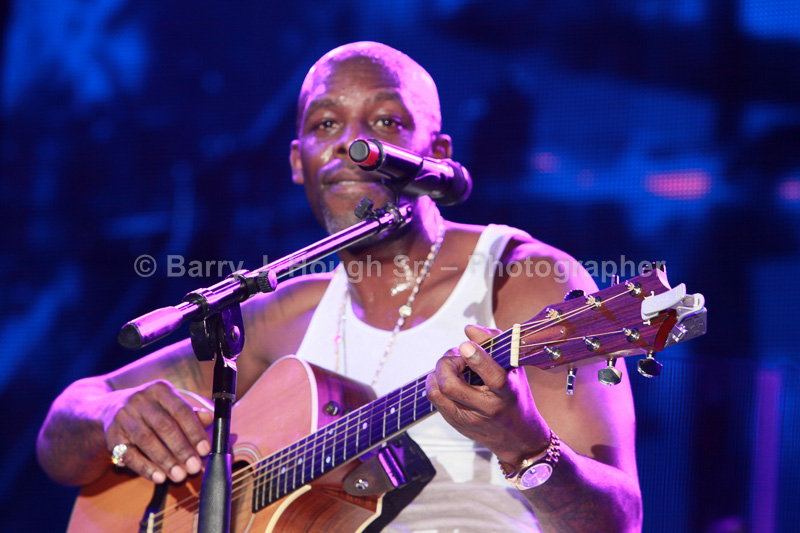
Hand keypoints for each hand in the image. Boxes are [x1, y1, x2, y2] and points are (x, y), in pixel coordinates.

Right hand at [101, 380, 212, 483]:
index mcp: (160, 390)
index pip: (181, 410)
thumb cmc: (150, 410)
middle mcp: (140, 400)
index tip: (205, 450)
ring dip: (165, 460)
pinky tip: (159, 477)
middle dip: (182, 449)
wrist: (109, 408)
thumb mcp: (168, 405)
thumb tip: (210, 419)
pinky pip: (129, 454)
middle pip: (165, 426)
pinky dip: (145, 467)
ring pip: (147, 440)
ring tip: (179, 476)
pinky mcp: (112, 435)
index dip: (194, 431)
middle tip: (194, 467)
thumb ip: (190, 414)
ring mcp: (124, 416)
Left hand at [425, 325, 550, 466]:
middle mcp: (488, 408)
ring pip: (438, 392)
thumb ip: (494, 342)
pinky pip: (435, 399)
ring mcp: (469, 419)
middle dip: (447, 362)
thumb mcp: (514, 367)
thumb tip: (468, 329)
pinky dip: (434, 382)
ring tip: (451, 366)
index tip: (465, 345)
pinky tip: (445, 377)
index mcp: (508, 392)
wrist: (518, 438)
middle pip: (452, 385)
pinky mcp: (457, 424)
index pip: (494, 377)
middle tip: (457, 355)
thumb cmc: (515, 395)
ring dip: (438, 371)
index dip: (477, 359)